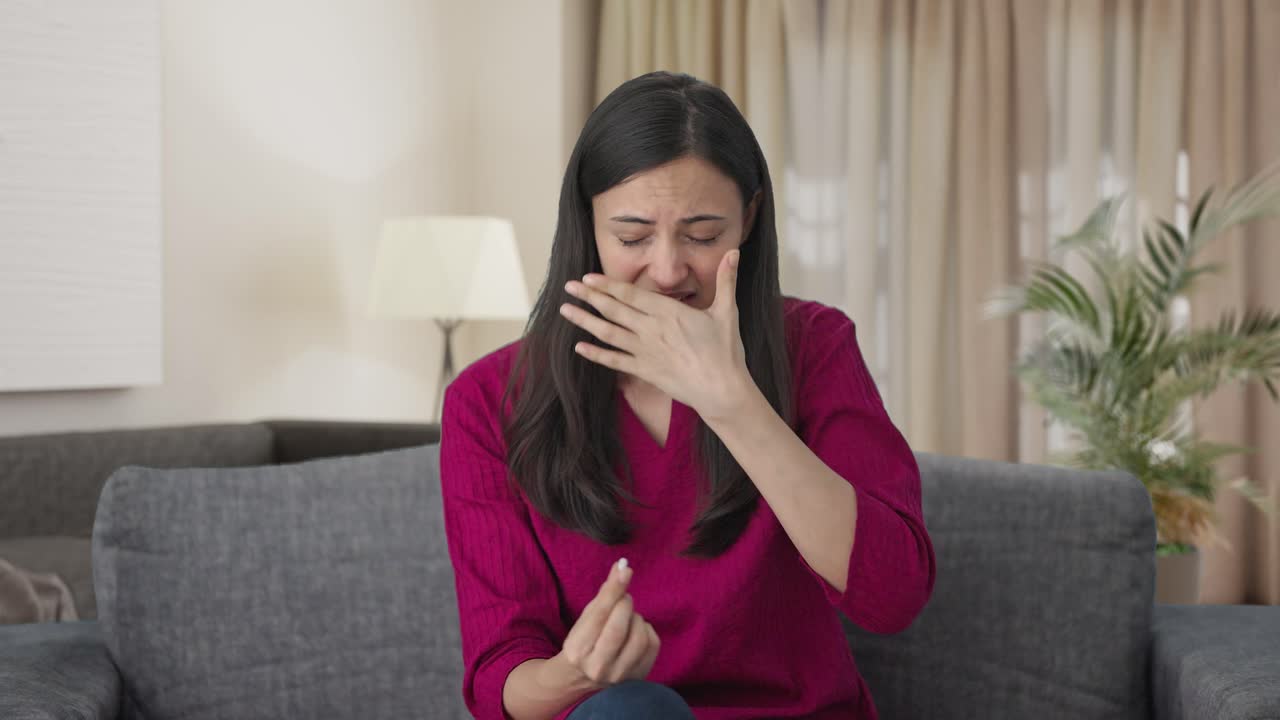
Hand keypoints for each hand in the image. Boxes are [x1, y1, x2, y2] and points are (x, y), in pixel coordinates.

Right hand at [553, 559, 659, 688]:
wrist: (583, 677)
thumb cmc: (586, 640)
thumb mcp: (587, 618)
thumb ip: (605, 594)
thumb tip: (622, 566)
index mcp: (578, 649)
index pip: (599, 616)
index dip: (614, 590)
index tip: (625, 570)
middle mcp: (598, 667)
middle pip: (619, 628)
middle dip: (625, 605)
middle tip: (624, 599)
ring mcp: (619, 676)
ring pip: (639, 636)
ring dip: (637, 618)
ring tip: (628, 618)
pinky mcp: (638, 677)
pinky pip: (653, 644)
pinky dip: (647, 629)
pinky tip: (636, 630)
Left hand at [559, 249, 752, 421]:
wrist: (722, 390)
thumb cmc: (726, 351)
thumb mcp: (727, 312)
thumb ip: (726, 280)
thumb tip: (734, 252)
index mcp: (669, 313)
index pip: (631, 295)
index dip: (608, 285)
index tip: (588, 277)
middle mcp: (652, 330)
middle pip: (614, 310)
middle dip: (590, 297)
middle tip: (569, 286)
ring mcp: (646, 351)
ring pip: (609, 333)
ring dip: (585, 321)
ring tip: (566, 310)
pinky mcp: (645, 371)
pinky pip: (615, 361)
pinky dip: (596, 354)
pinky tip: (579, 347)